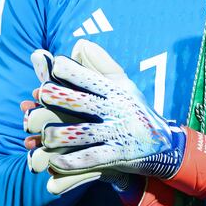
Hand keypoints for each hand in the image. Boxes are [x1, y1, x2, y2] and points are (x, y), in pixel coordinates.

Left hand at [26, 41, 205, 197]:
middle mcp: (116, 110)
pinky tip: (56, 162)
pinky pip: (92, 158)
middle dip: (60, 97)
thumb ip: (103, 64)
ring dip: (60, 135)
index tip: (53, 65)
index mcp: (115, 91)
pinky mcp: (119, 154)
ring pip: (83, 133)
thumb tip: (80, 43)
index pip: (90, 77)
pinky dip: (73, 161)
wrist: (163, 143)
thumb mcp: (124, 85)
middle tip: (42, 95)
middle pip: (83, 102)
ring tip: (44, 135)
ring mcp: (118, 133)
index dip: (70, 70)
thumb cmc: (135, 109)